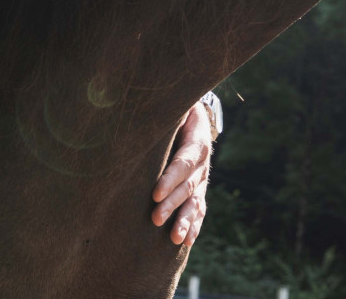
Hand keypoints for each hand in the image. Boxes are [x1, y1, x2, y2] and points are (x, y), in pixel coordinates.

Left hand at [150, 101, 214, 244]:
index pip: (184, 163)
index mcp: (197, 141)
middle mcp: (202, 163)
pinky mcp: (198, 189)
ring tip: (174, 238)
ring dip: (185, 220)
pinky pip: (199, 209)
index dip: (170, 178)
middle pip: (188, 186)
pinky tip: (186, 240)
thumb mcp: (176, 105)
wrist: (195, 115)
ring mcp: (202, 179)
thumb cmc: (177, 109)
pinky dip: (194, 225)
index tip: (154, 194)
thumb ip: (164, 111)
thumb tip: (143, 111)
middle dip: (172, 204)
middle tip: (156, 218)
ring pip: (195, 202)